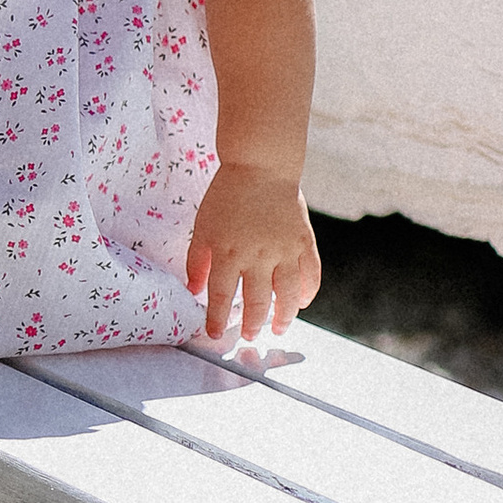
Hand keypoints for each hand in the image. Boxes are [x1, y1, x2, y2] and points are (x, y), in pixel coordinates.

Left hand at [186, 162, 320, 344]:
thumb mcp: (202, 226)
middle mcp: (257, 256)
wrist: (261, 167)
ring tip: (279, 328)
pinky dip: (308, 291)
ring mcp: (284, 250)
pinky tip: (302, 302)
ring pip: (287, 294)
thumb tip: (193, 290)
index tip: (214, 335)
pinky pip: (310, 274)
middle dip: (252, 324)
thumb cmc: (226, 196)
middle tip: (250, 336)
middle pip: (257, 301)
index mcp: (228, 253)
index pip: (222, 296)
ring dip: (283, 316)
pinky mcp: (304, 242)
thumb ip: (197, 260)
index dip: (217, 319)